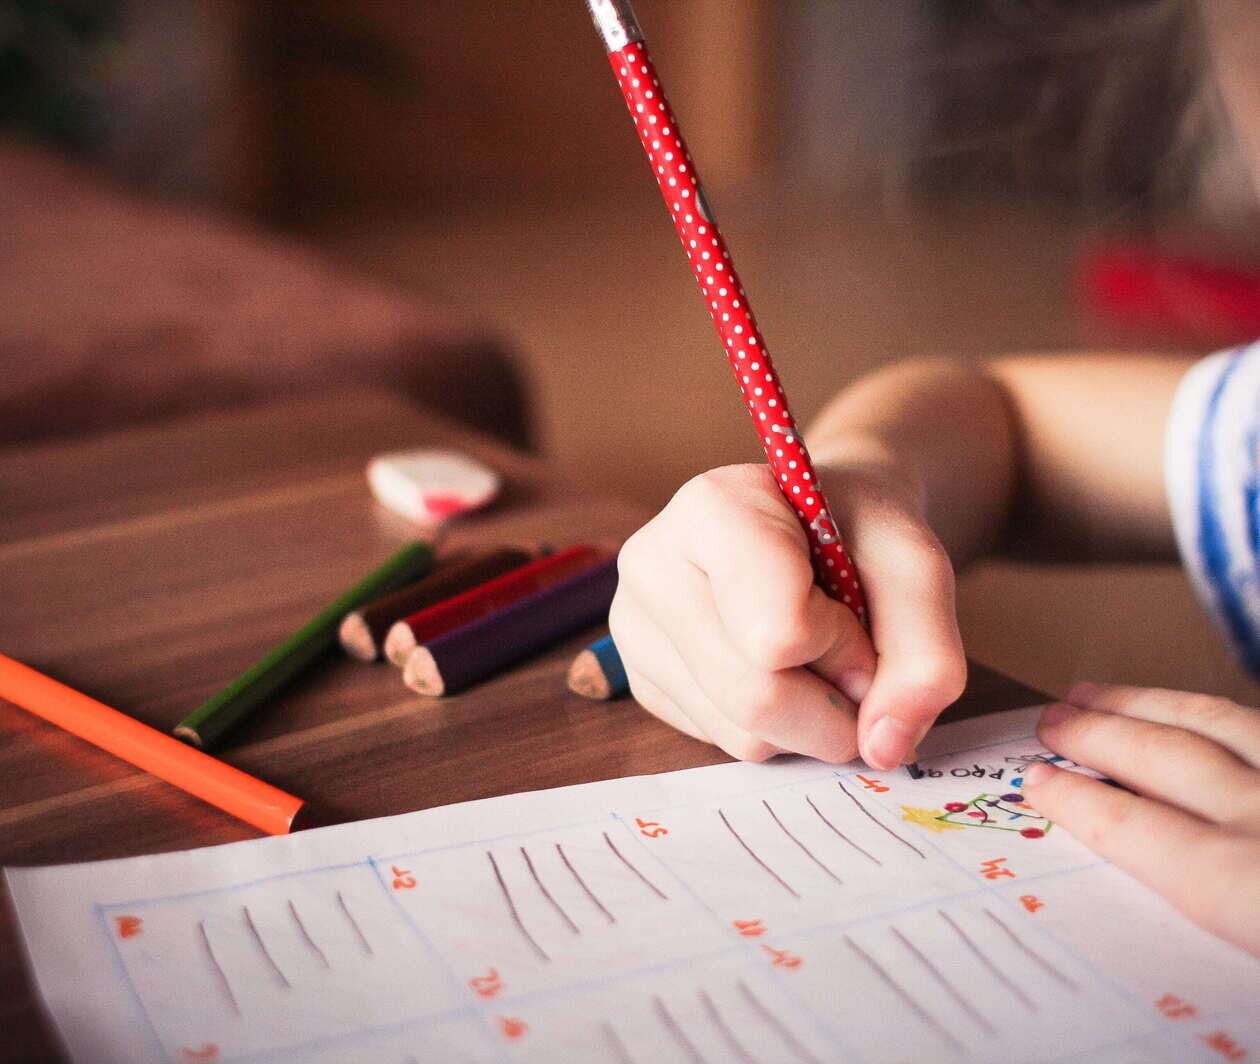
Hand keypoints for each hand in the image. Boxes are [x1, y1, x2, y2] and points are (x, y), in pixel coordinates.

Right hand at [609, 462, 965, 767]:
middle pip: (756, 697)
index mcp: (712, 508)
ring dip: (808, 719)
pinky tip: (775, 668)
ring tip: (812, 653)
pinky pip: (722, 744)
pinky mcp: (641, 679)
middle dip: (834, 701)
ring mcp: (635, 626)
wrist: (818, 525)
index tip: (856, 608)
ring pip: (741, 733)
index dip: (844, 644)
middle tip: (853, 656)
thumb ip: (925, 655)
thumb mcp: (917, 569)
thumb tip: (883, 748)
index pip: (778, 633)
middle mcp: (652, 564)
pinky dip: (775, 727)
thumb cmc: (860, 533)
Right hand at [1024, 683, 1259, 956]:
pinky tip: (1198, 714)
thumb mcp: (1246, 986)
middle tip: (1051, 720)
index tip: (1034, 780)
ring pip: (1216, 722)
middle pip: (1165, 757)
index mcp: (1245, 887)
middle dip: (1096, 733)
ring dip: (1145, 703)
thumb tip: (1139, 900)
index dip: (1074, 800)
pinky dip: (1215, 712)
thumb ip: (1202, 914)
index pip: (1132, 827)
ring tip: (1096, 693)